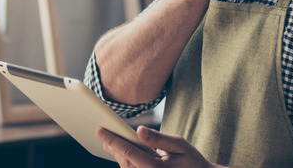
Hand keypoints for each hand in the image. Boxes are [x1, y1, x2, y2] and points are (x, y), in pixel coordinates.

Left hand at [97, 126, 220, 167]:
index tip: (100, 130)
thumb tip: (139, 130)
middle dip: (113, 146)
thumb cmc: (192, 162)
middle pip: (124, 161)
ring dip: (117, 154)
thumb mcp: (179, 145)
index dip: (113, 140)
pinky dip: (126, 161)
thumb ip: (158, 138)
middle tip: (101, 133)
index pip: (129, 152)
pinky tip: (122, 152)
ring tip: (108, 142)